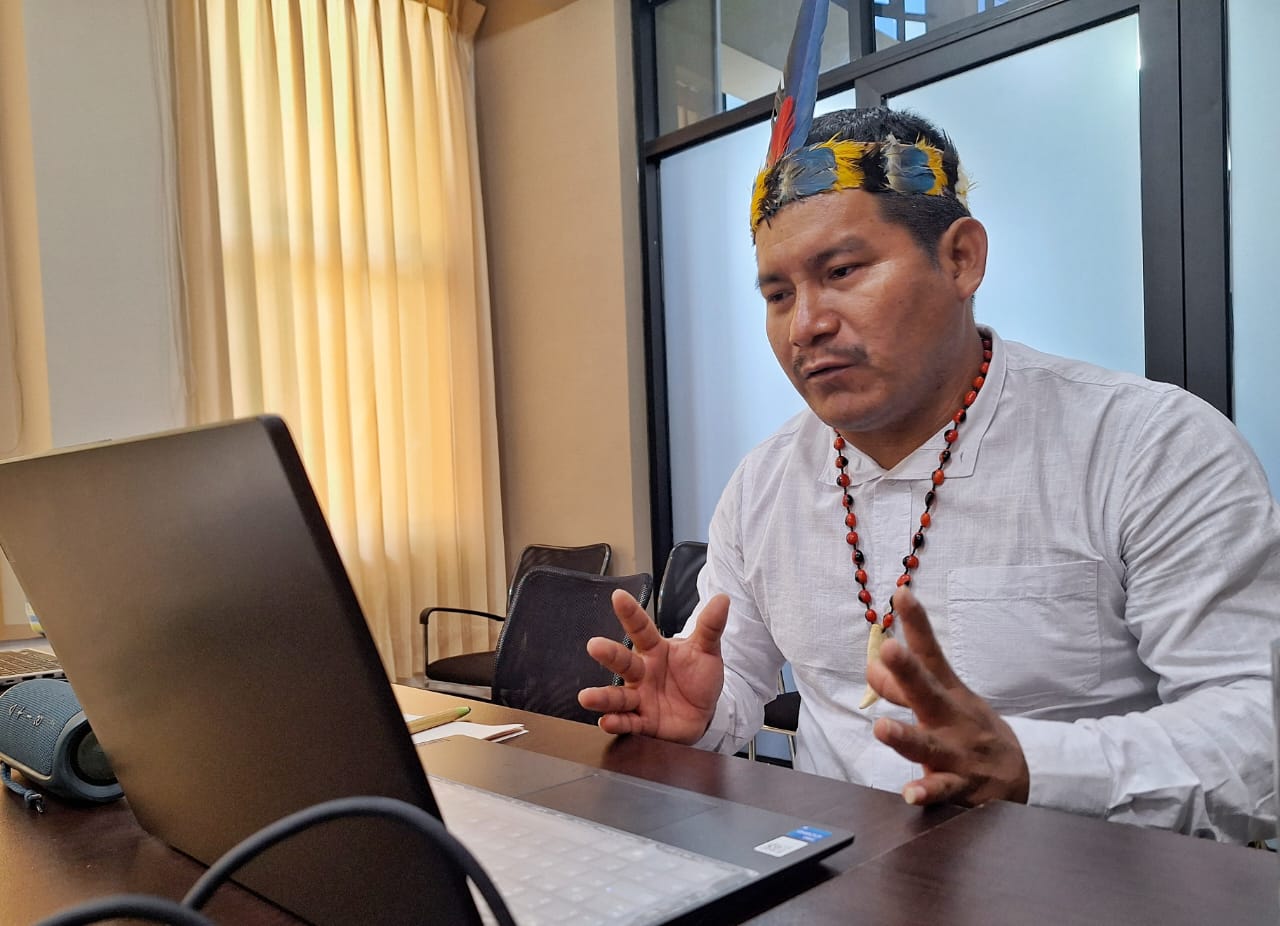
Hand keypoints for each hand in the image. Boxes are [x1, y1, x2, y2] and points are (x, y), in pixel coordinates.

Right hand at [577, 591, 728, 743]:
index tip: (618, 596)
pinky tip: (606, 721)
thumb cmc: (699, 677)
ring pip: (618, 696)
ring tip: (586, 697)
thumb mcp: (707, 651)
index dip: (631, 613)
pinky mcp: (644, 721)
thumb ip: (710, 627)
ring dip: (603, 697)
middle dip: (609, 654)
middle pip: (624, 661)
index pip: (641, 629)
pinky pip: (628, 722)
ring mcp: (640, 697)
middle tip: (594, 645)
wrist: (705, 713)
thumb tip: (723, 599)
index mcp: (655, 650)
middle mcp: (642, 672)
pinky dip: (617, 722)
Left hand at [866, 587, 1028, 806]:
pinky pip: (943, 791)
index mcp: (948, 693)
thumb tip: (869, 667)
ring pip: (929, 744)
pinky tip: (910, 793)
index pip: (930, 653)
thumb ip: (903, 686)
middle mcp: (952, 718)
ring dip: (905, 737)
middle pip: (928, 691)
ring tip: (882, 728)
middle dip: (907, 671)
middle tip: (887, 649)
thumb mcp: (944, 702)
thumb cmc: (970, 730)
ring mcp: (958, 753)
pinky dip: (927, 792)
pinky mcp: (962, 787)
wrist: (1024, 774)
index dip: (917, 624)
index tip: (902, 594)